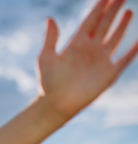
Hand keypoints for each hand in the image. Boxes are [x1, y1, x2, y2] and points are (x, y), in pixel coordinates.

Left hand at [38, 0, 137, 118]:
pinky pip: (125, 59)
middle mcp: (90, 49)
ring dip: (122, 25)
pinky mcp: (109, 73)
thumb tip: (50, 18)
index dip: (99, 7)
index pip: (91, 20)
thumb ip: (50, 38)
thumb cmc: (48, 82)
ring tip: (129, 11)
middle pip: (104, 24)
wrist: (56, 104)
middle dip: (113, 10)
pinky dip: (134, 50)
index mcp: (75, 44)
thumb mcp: (45, 57)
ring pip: (115, 38)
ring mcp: (100, 60)